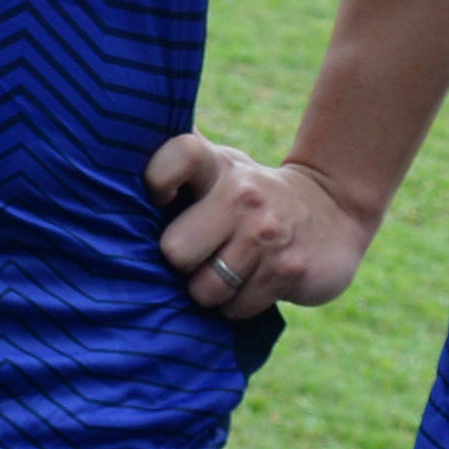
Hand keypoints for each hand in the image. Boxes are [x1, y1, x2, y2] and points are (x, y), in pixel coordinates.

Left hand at [147, 138, 382, 319]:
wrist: (333, 211)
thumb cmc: (249, 193)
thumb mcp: (219, 166)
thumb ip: (175, 159)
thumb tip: (115, 138)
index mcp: (218, 166)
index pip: (179, 156)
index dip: (158, 179)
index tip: (158, 198)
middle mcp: (242, 195)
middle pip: (175, 251)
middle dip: (180, 264)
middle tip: (197, 255)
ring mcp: (267, 234)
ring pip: (205, 289)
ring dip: (210, 291)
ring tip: (225, 270)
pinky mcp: (289, 270)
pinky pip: (237, 309)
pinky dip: (237, 306)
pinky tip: (250, 284)